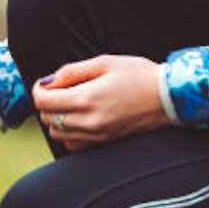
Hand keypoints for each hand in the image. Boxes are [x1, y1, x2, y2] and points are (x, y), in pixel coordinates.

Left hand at [32, 55, 171, 151]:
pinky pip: (74, 145)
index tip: (47, 82)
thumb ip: (71, 72)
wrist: (169, 97)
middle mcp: (89, 121)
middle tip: (60, 89)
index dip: (39, 89)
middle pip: (48, 118)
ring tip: (71, 103)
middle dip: (48, 103)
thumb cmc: (138, 75)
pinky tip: (81, 119)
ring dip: (57, 118)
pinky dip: (69, 134)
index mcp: (86, 99)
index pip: (43, 101)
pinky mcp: (105, 143)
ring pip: (58, 134)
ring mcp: (97, 135)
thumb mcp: (104, 62)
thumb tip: (48, 82)